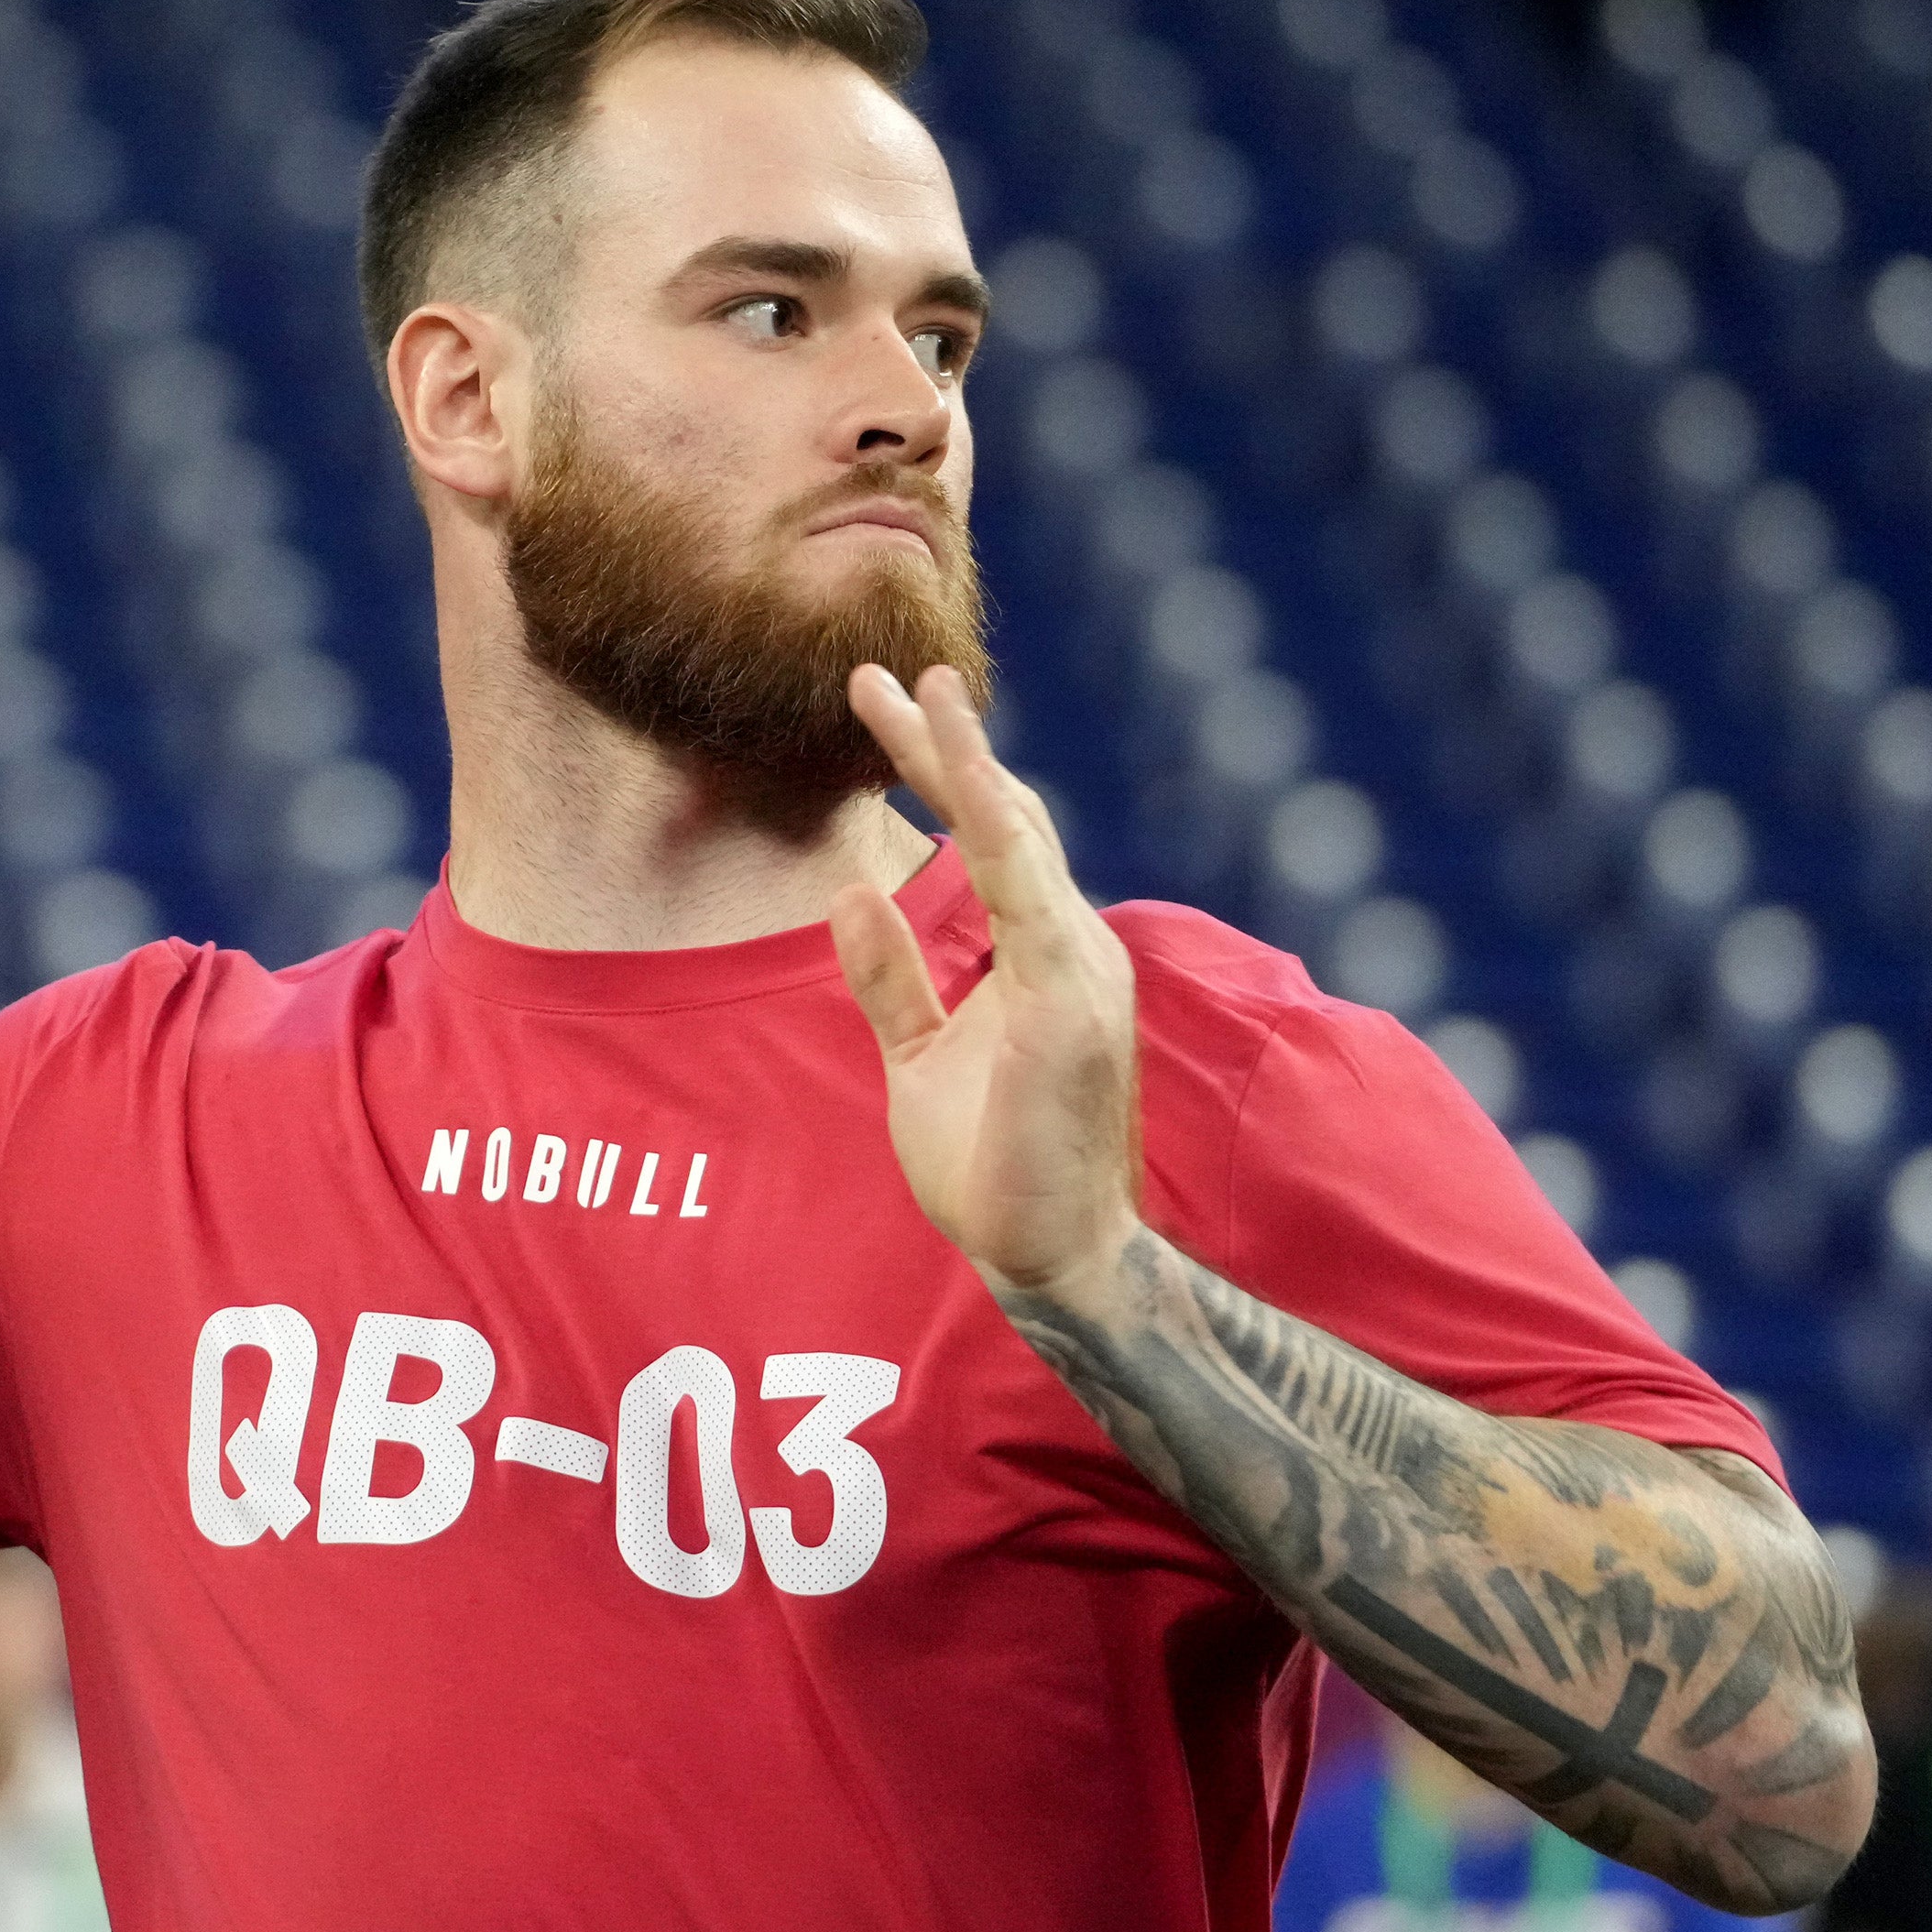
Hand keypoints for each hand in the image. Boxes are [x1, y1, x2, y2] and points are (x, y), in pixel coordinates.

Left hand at [825, 665, 1144, 1309]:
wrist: (1053, 1258)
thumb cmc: (995, 1168)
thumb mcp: (919, 1057)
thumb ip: (892, 977)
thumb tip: (852, 891)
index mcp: (1041, 956)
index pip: (990, 839)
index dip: (938, 769)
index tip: (883, 703)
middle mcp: (1072, 947)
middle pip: (1007, 817)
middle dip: (942, 742)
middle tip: (874, 673)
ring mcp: (1079, 972)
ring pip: (1022, 838)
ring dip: (969, 760)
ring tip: (919, 690)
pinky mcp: (1069, 1006)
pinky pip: (1029, 899)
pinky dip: (1000, 833)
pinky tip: (968, 779)